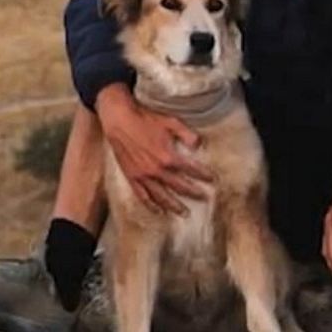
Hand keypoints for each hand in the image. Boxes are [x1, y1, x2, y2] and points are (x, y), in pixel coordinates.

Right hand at [95, 84, 213, 215]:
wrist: (119, 120)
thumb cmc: (144, 119)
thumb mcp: (170, 121)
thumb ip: (186, 133)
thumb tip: (199, 144)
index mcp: (168, 156)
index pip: (191, 169)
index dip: (203, 174)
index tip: (212, 179)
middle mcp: (157, 170)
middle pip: (180, 186)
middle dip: (194, 193)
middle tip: (204, 198)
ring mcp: (143, 176)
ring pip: (162, 196)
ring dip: (175, 206)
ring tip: (184, 213)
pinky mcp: (132, 177)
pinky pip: (142, 196)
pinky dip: (151, 205)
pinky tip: (158, 211)